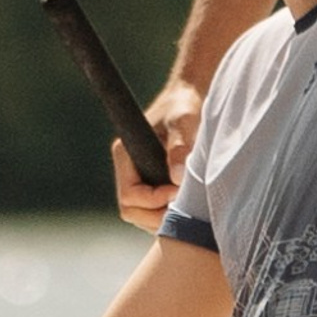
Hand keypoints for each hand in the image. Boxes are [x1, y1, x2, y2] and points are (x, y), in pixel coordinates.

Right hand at [115, 80, 202, 233]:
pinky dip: (170, 217)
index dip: (153, 200)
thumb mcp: (184, 121)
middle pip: (132, 211)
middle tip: (185, 209)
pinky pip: (155, 213)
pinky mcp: (154, 185)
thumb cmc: (184, 105)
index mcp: (126, 154)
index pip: (129, 194)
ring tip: (189, 210)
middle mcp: (129, 170)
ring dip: (164, 219)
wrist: (191, 98)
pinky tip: (190, 209)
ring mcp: (140, 180)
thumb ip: (179, 148)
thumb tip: (177, 178)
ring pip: (143, 216)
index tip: (177, 192)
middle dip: (157, 216)